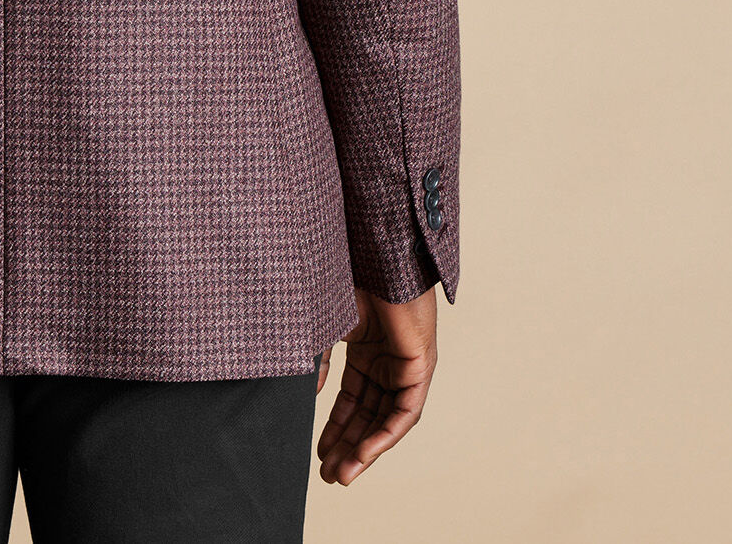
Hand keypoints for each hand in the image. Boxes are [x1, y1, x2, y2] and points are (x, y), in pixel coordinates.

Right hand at [315, 284, 437, 485]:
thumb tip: (311, 393)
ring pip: (385, 420)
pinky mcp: (420, 368)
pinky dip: (385, 435)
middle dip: (348, 446)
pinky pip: (404, 413)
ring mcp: (404, 366)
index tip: (318, 453)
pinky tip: (365, 453)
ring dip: (365, 449)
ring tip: (343, 474)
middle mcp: (387, 363)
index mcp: (366, 351)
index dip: (335, 427)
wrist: (377, 255)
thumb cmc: (351, 279)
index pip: (351, 401)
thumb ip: (320, 359)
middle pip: (367, 416)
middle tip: (329, 475)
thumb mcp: (328, 326)